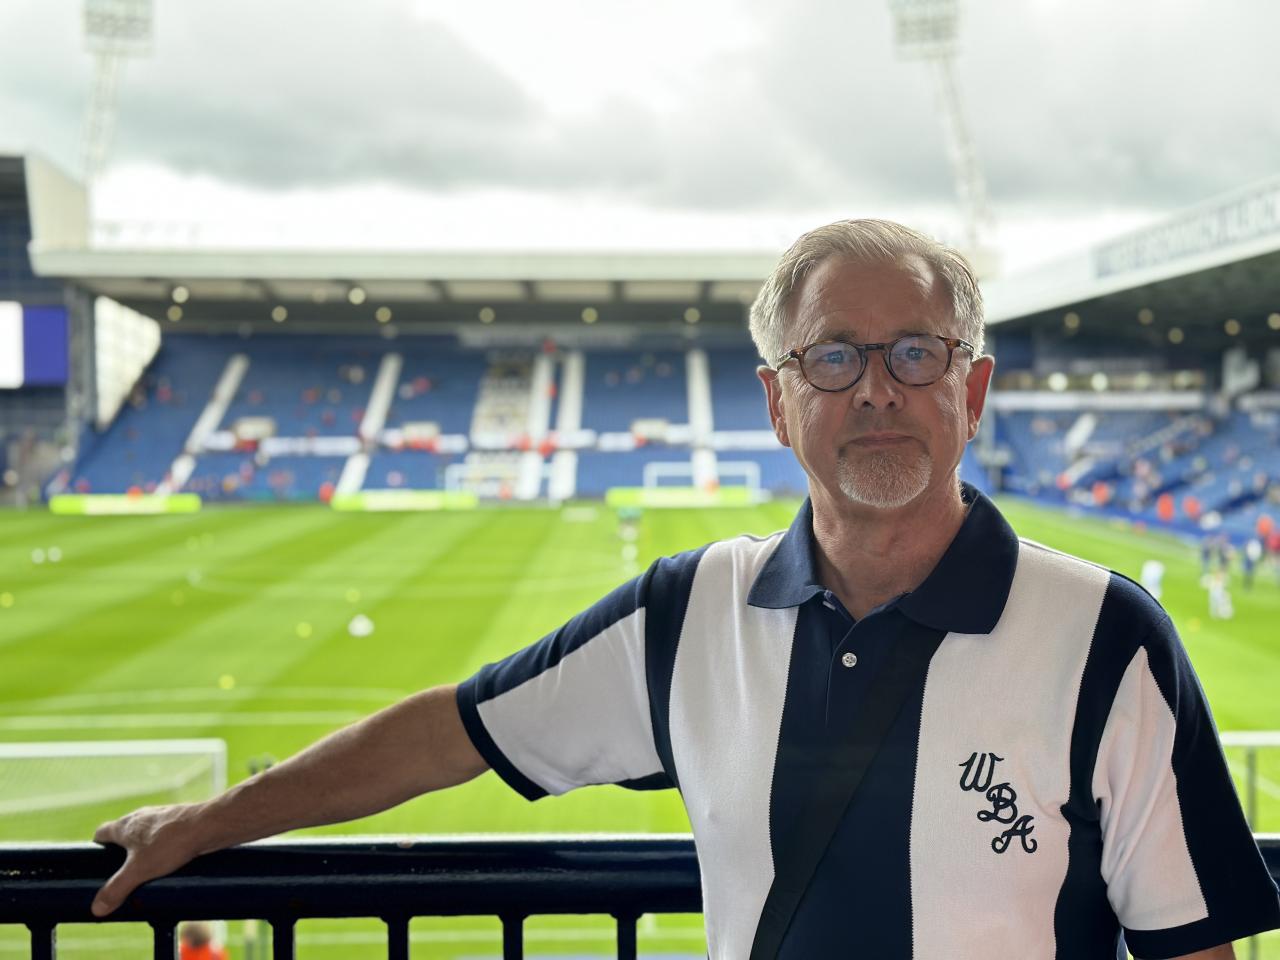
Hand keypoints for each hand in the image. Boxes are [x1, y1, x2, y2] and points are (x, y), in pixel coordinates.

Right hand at [91, 803, 205, 916]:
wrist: (209, 825)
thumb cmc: (171, 843)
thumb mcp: (139, 871)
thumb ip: (116, 889)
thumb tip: (96, 908)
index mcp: (126, 825)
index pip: (101, 832)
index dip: (96, 847)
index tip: (96, 864)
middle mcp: (142, 817)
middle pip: (123, 835)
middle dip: (120, 854)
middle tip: (123, 876)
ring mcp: (162, 817)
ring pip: (145, 835)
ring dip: (143, 851)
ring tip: (147, 873)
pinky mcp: (180, 822)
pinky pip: (164, 836)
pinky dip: (162, 848)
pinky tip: (170, 863)